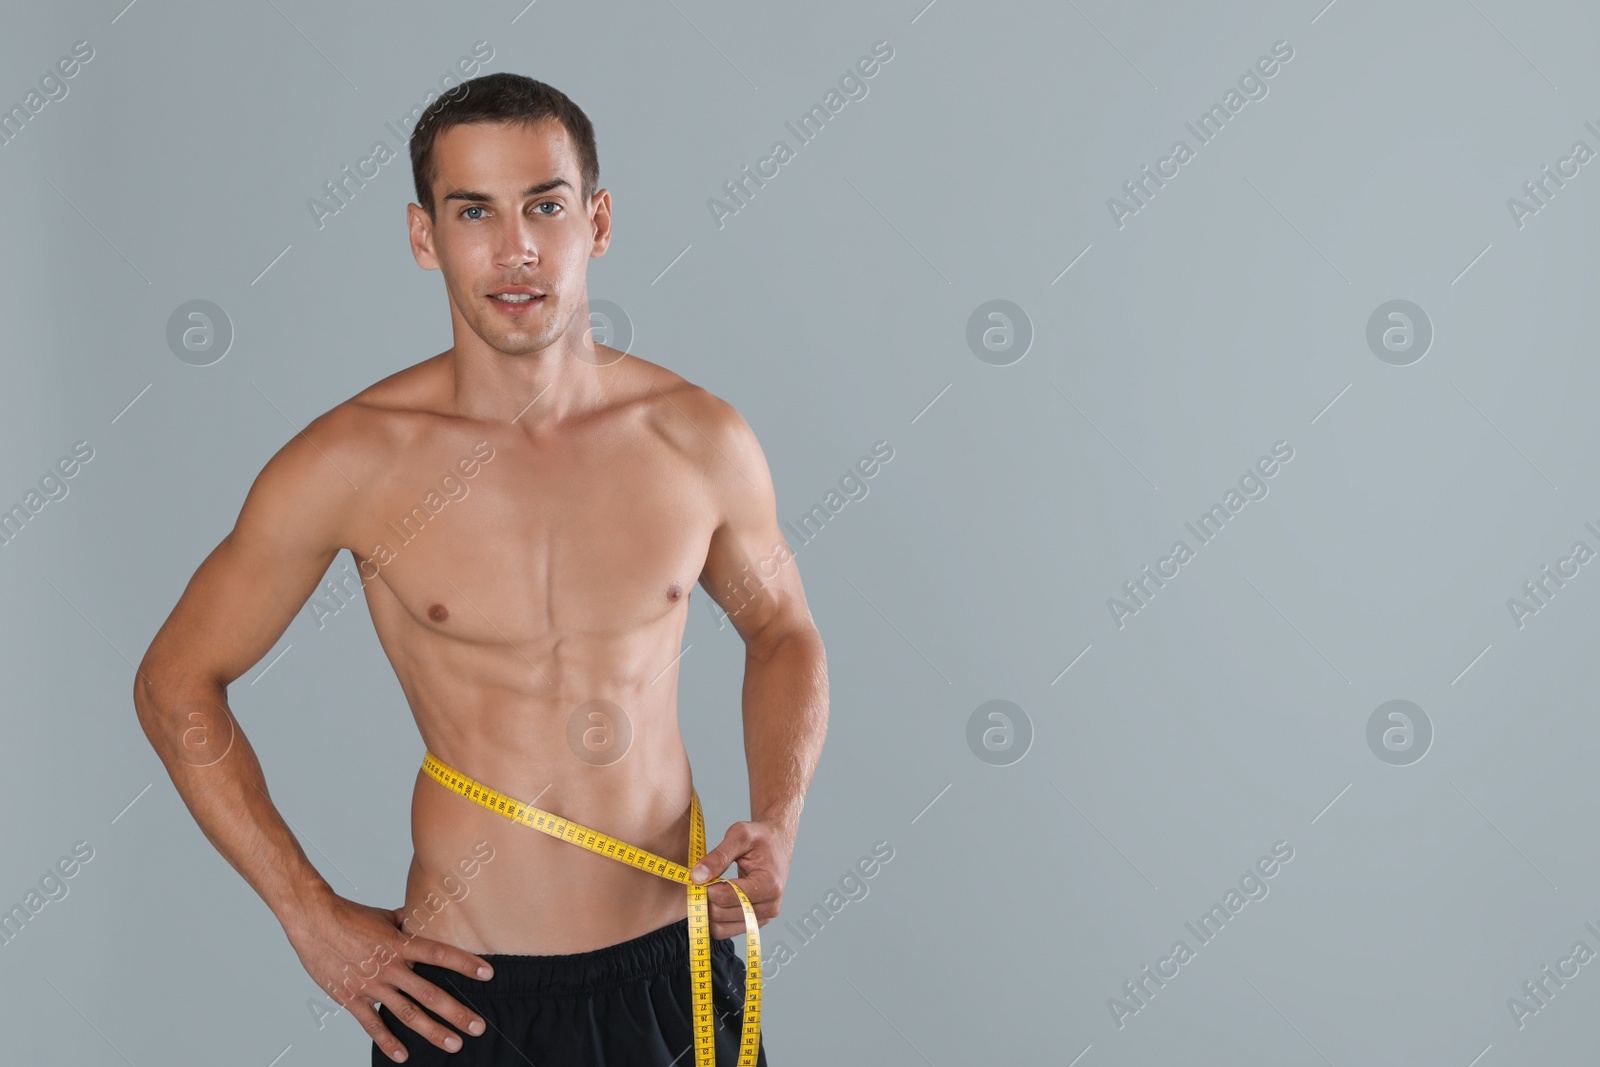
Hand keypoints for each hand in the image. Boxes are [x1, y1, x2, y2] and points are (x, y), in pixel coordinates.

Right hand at [283, 893, 494, 1062]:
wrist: (313, 921)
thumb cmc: (350, 915)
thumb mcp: (385, 915)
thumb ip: (407, 923)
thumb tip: (425, 918)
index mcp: (400, 944)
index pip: (440, 954)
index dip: (465, 964)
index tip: (488, 974)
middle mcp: (390, 967)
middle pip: (430, 993)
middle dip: (456, 1012)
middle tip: (478, 1027)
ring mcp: (371, 985)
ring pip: (407, 1014)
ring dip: (432, 1031)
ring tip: (454, 1045)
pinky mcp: (351, 998)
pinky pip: (373, 1025)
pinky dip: (388, 1042)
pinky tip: (403, 1056)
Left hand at [689, 820, 792, 939]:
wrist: (776, 844)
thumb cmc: (760, 838)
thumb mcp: (739, 835)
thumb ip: (717, 857)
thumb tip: (696, 877)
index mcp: (769, 885)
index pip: (725, 897)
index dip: (706, 887)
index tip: (700, 874)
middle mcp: (770, 906)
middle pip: (720, 915)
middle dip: (706, 898)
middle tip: (704, 880)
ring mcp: (764, 918)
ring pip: (720, 928)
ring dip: (709, 910)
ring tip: (712, 888)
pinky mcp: (755, 923)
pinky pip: (725, 931)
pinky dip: (714, 918)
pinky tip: (718, 898)